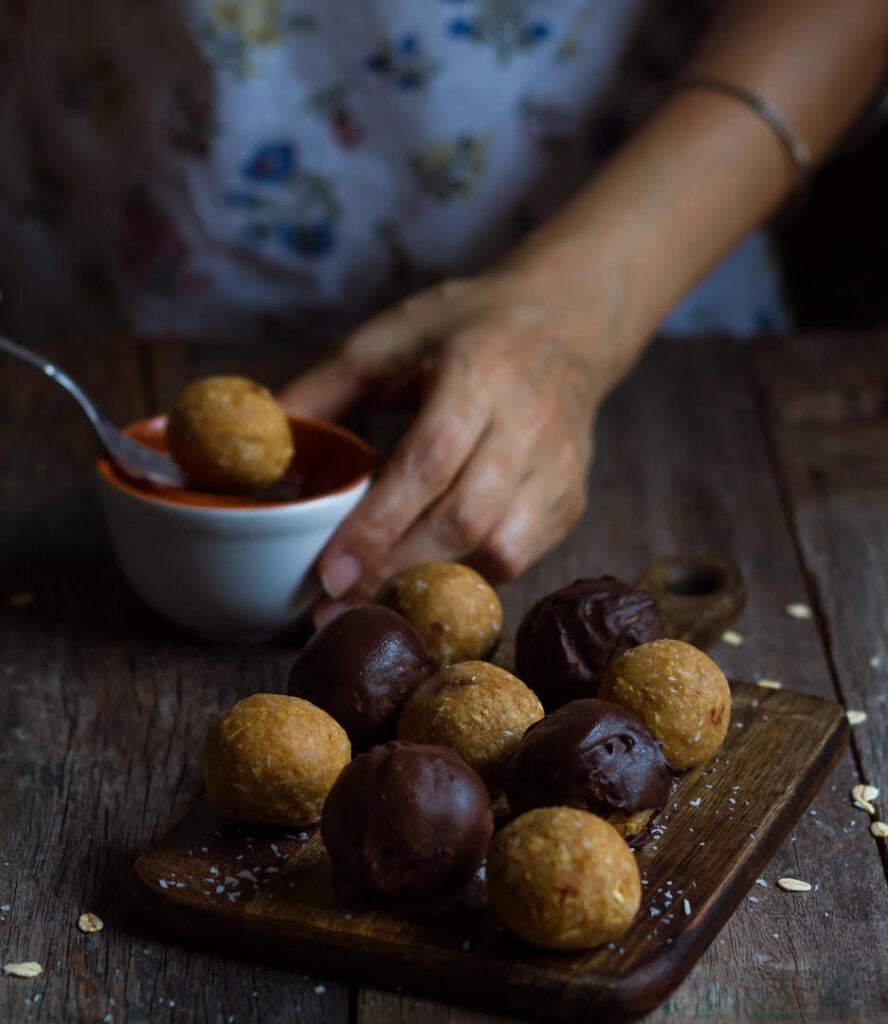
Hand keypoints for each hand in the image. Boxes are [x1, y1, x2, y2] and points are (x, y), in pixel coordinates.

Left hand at [278, 269, 611, 619]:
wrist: (565, 324)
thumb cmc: (465, 330)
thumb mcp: (389, 338)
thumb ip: (325, 390)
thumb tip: (265, 440)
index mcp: (477, 373)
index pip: (428, 461)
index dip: (376, 524)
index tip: (328, 574)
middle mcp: (528, 424)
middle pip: (464, 517)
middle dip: (394, 569)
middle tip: (335, 606)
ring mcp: (558, 467)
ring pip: (500, 548)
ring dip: (432, 579)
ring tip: (376, 594)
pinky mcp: (572, 498)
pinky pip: (521, 556)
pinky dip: (470, 572)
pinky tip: (431, 566)